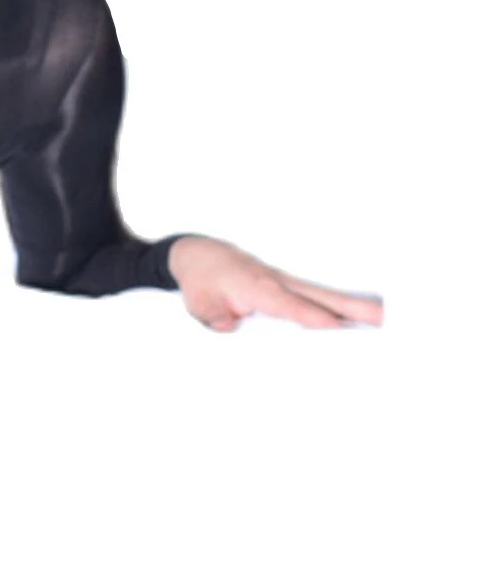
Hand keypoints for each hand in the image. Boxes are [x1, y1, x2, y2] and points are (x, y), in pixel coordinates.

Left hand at [167, 236, 383, 332]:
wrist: (196, 254)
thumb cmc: (200, 281)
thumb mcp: (201, 306)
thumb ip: (218, 321)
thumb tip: (232, 326)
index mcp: (259, 290)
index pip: (294, 308)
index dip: (318, 320)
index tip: (342, 330)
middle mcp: (278, 284)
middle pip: (323, 299)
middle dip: (355, 310)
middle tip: (389, 321)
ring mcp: (285, 283)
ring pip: (325, 296)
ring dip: (354, 307)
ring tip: (387, 319)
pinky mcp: (285, 285)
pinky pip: (315, 297)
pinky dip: (337, 305)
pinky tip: (357, 316)